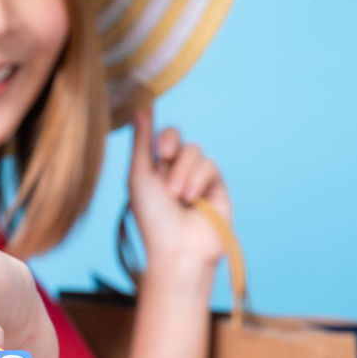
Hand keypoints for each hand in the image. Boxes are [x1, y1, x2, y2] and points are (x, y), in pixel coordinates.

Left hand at [128, 105, 231, 282]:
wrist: (178, 249)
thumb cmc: (152, 218)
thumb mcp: (139, 176)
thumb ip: (142, 142)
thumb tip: (140, 107)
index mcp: (154, 171)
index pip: (160, 138)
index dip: (161, 135)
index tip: (155, 141)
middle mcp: (175, 173)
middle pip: (179, 138)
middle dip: (172, 144)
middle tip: (165, 158)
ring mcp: (197, 180)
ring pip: (195, 151)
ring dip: (183, 171)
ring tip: (177, 196)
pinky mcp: (217, 187)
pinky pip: (210, 165)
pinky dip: (199, 179)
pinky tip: (192, 200)